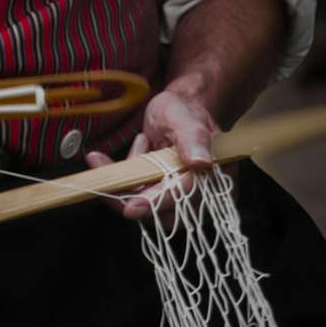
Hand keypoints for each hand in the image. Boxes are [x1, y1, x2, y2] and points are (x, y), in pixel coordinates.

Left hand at [86, 89, 217, 224]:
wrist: (176, 114)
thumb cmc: (182, 113)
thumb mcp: (183, 116)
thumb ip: (193, 137)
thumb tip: (200, 162)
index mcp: (218, 175)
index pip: (187, 196)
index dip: (159, 201)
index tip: (131, 206)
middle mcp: (205, 195)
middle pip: (165, 213)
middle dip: (133, 193)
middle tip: (107, 166)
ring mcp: (183, 202)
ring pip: (148, 212)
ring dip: (128, 184)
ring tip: (139, 145)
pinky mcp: (163, 202)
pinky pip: (139, 204)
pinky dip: (124, 184)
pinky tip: (129, 154)